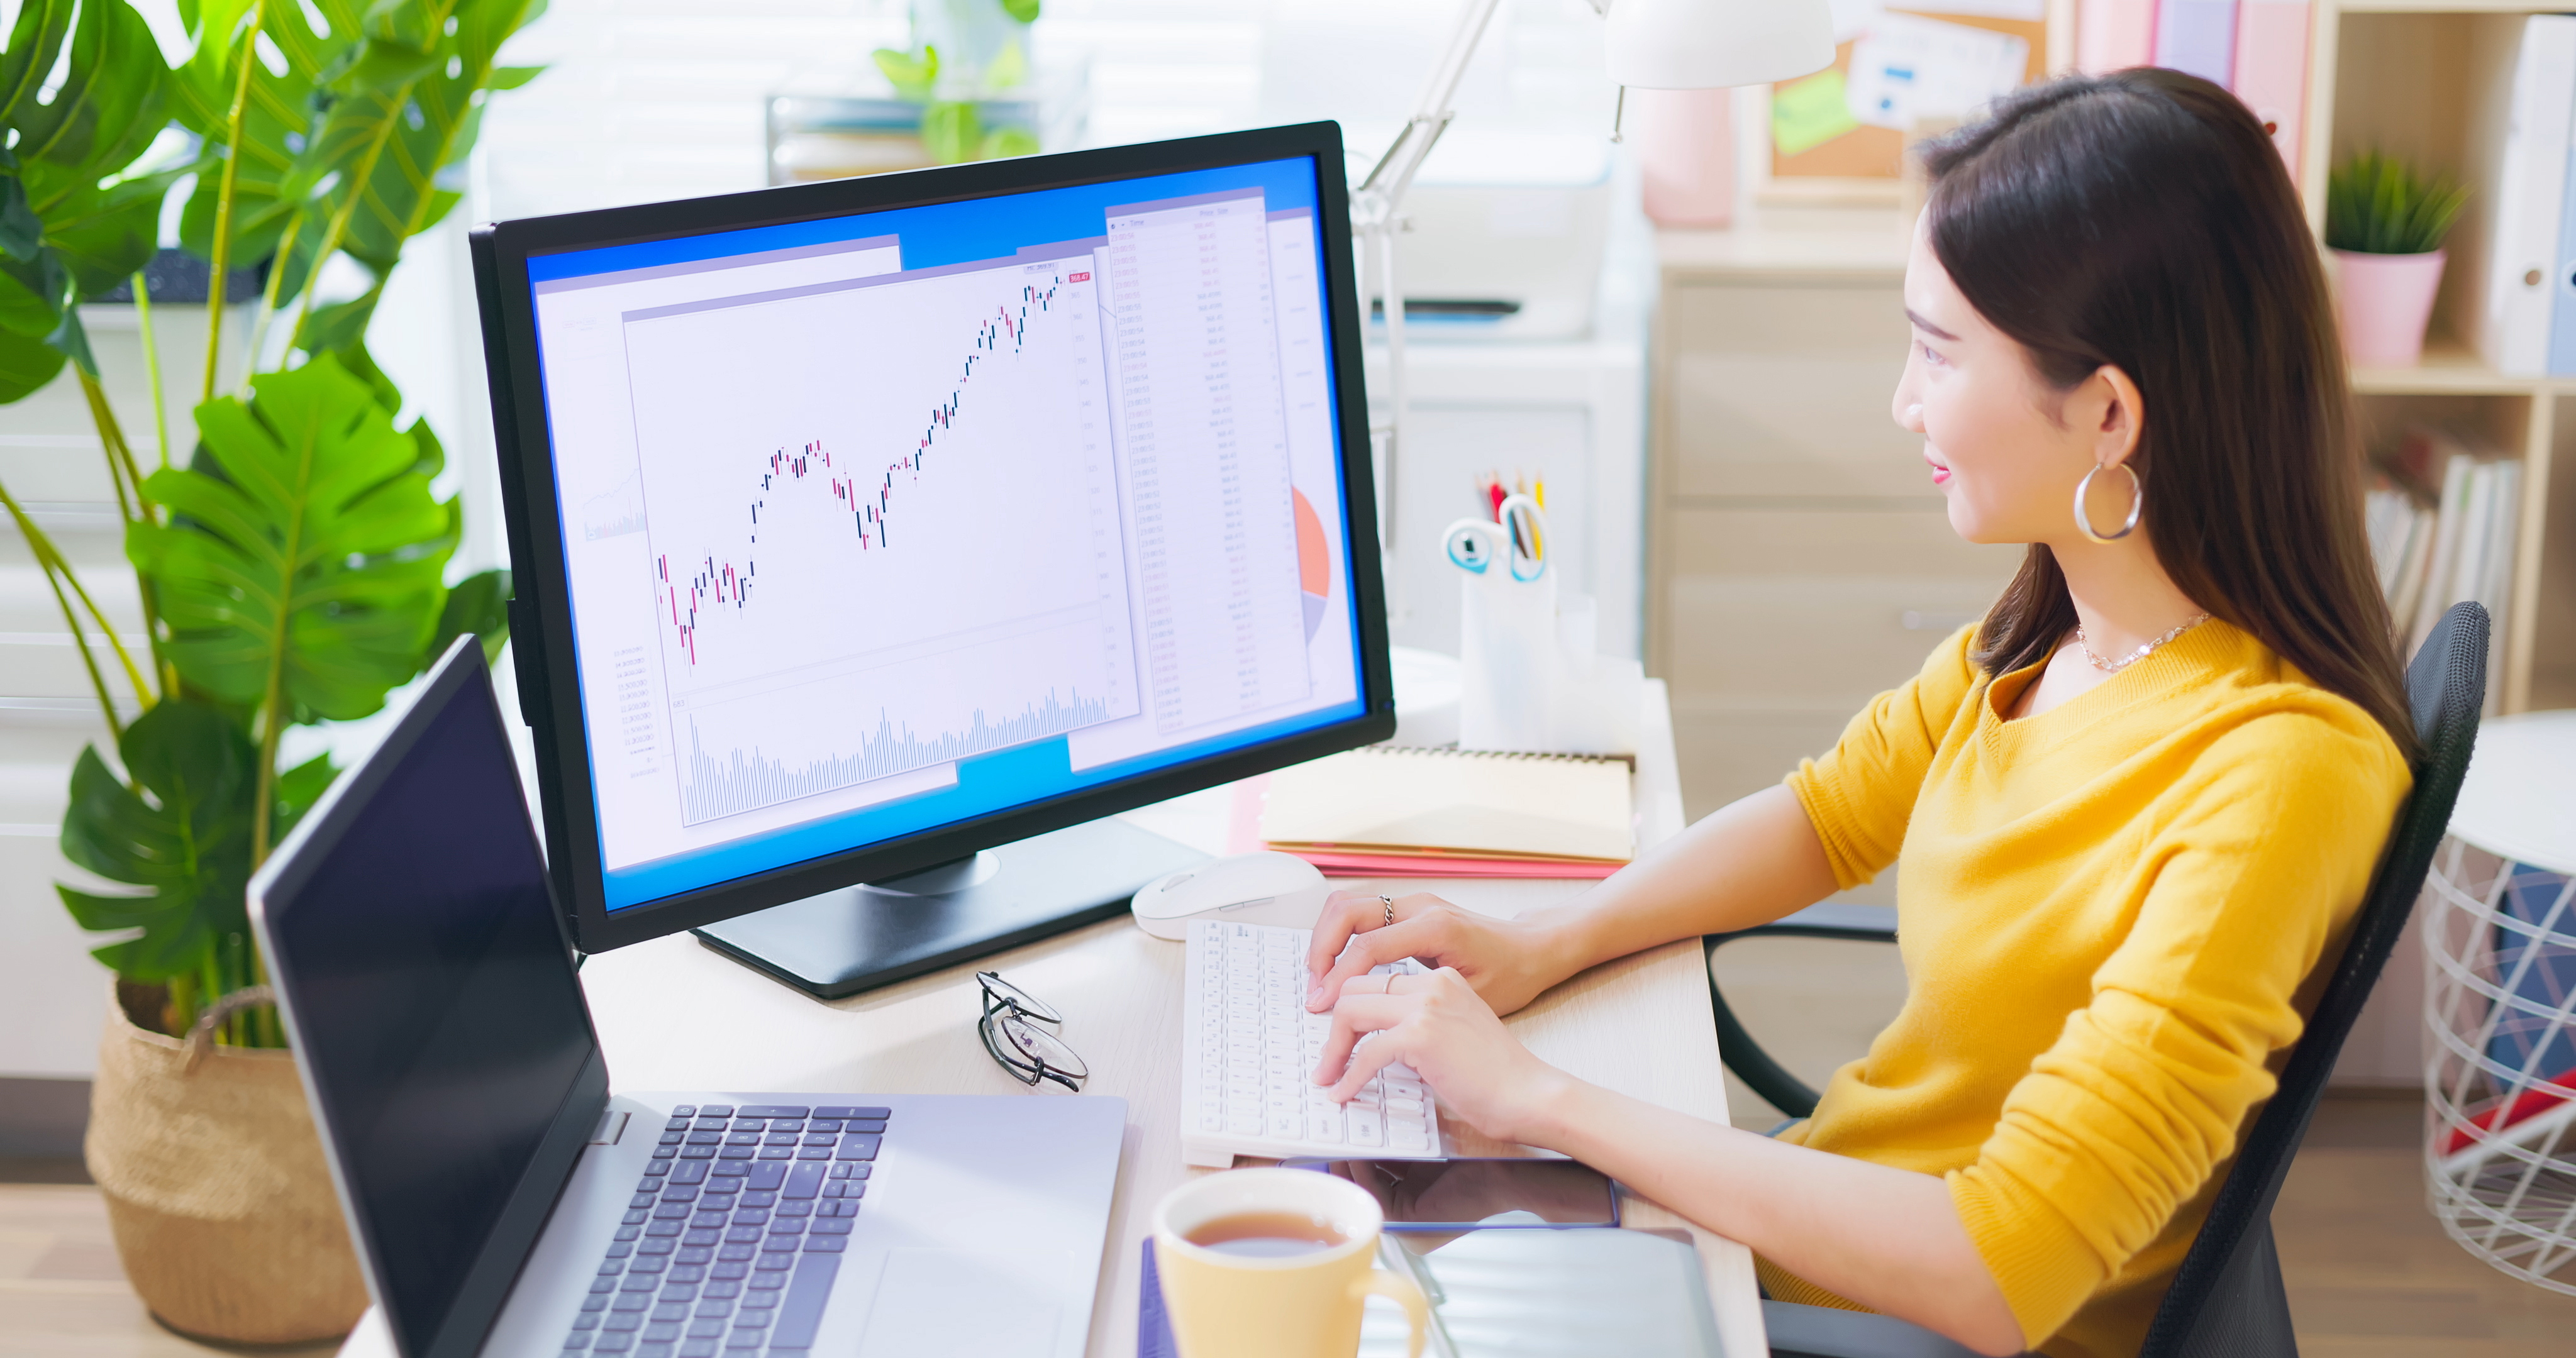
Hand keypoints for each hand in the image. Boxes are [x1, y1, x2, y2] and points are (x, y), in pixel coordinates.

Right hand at [1303, 890, 1570, 1015]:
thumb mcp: (1471, 998)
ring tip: (1320, 978)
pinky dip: (1342, 935)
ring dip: (1326, 939)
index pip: (1367, 946)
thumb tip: (1379, 1029)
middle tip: (1314, 989)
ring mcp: (1414, 902)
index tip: (1321, 1005)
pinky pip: (1362, 911)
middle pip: (1347, 911)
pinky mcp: (1411, 908)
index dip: (1337, 978)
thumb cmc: (1511, 976)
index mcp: (1435, 928)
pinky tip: (1339, 966)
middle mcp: (1420, 906)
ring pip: (1348, 904)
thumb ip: (1423, 1006)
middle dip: (1321, 950)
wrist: (1533, 949)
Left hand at [1311, 968, 1577, 1146]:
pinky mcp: (1421, 1036)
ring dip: (1333, 1049)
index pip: (1376, 979)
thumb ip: (1419, 1025)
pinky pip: (1366, 1052)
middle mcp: (1432, 985)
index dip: (1349, 1007)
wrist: (1529, 1094)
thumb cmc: (1497, 1075)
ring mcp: (1426, 1007)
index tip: (1338, 1034)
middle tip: (1327, 1057)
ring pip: (1351, 1011)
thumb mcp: (1455, 1033)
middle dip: (1333, 1025)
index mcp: (1441, 979)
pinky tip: (1345, 1093)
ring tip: (1328, 1075)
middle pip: (1355, 988)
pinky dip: (1349, 1076)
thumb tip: (1375, 1041)